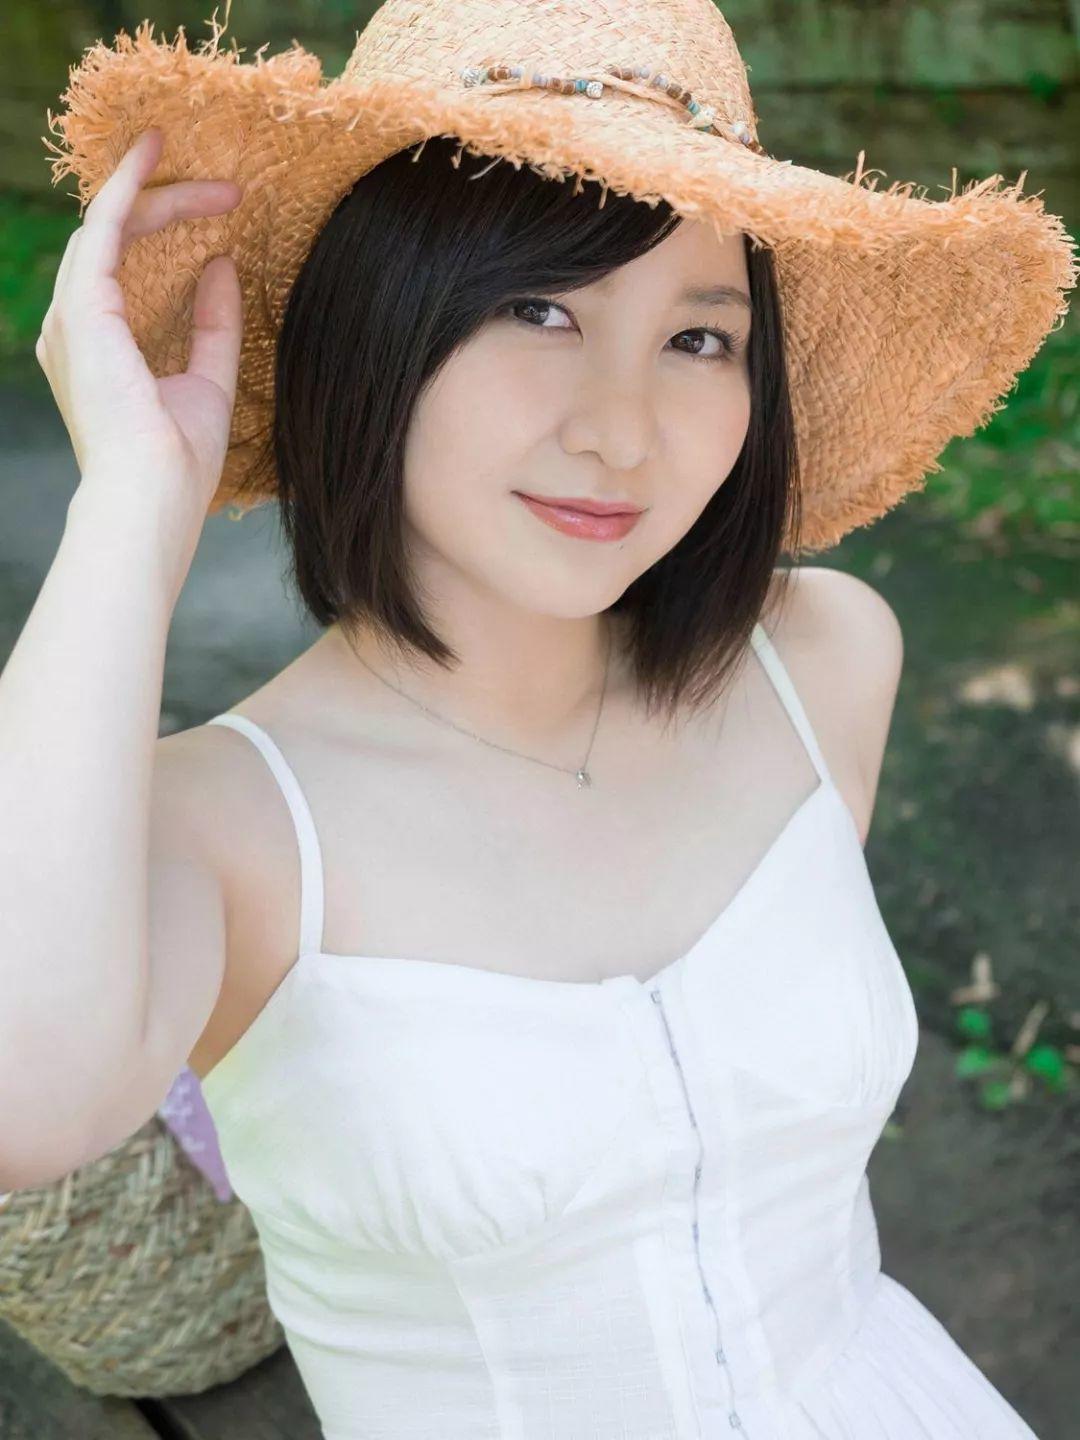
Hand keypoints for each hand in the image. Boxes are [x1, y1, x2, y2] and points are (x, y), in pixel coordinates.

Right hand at [35, 127, 244, 514]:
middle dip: (170, 206)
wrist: (153, 494)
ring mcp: (72, 316)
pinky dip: (128, 185)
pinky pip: (103, 225)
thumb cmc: (177, 460)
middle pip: (117, 242)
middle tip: (230, 191)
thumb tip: (223, 266)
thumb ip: (214, 325)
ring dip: (156, 191)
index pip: (127, 270)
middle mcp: (75, 329)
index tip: (221, 209)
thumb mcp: (210, 381)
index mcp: (100, 350)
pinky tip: (155, 155)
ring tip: (205, 171)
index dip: (167, 230)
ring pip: (109, 227)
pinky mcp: (83, 307)